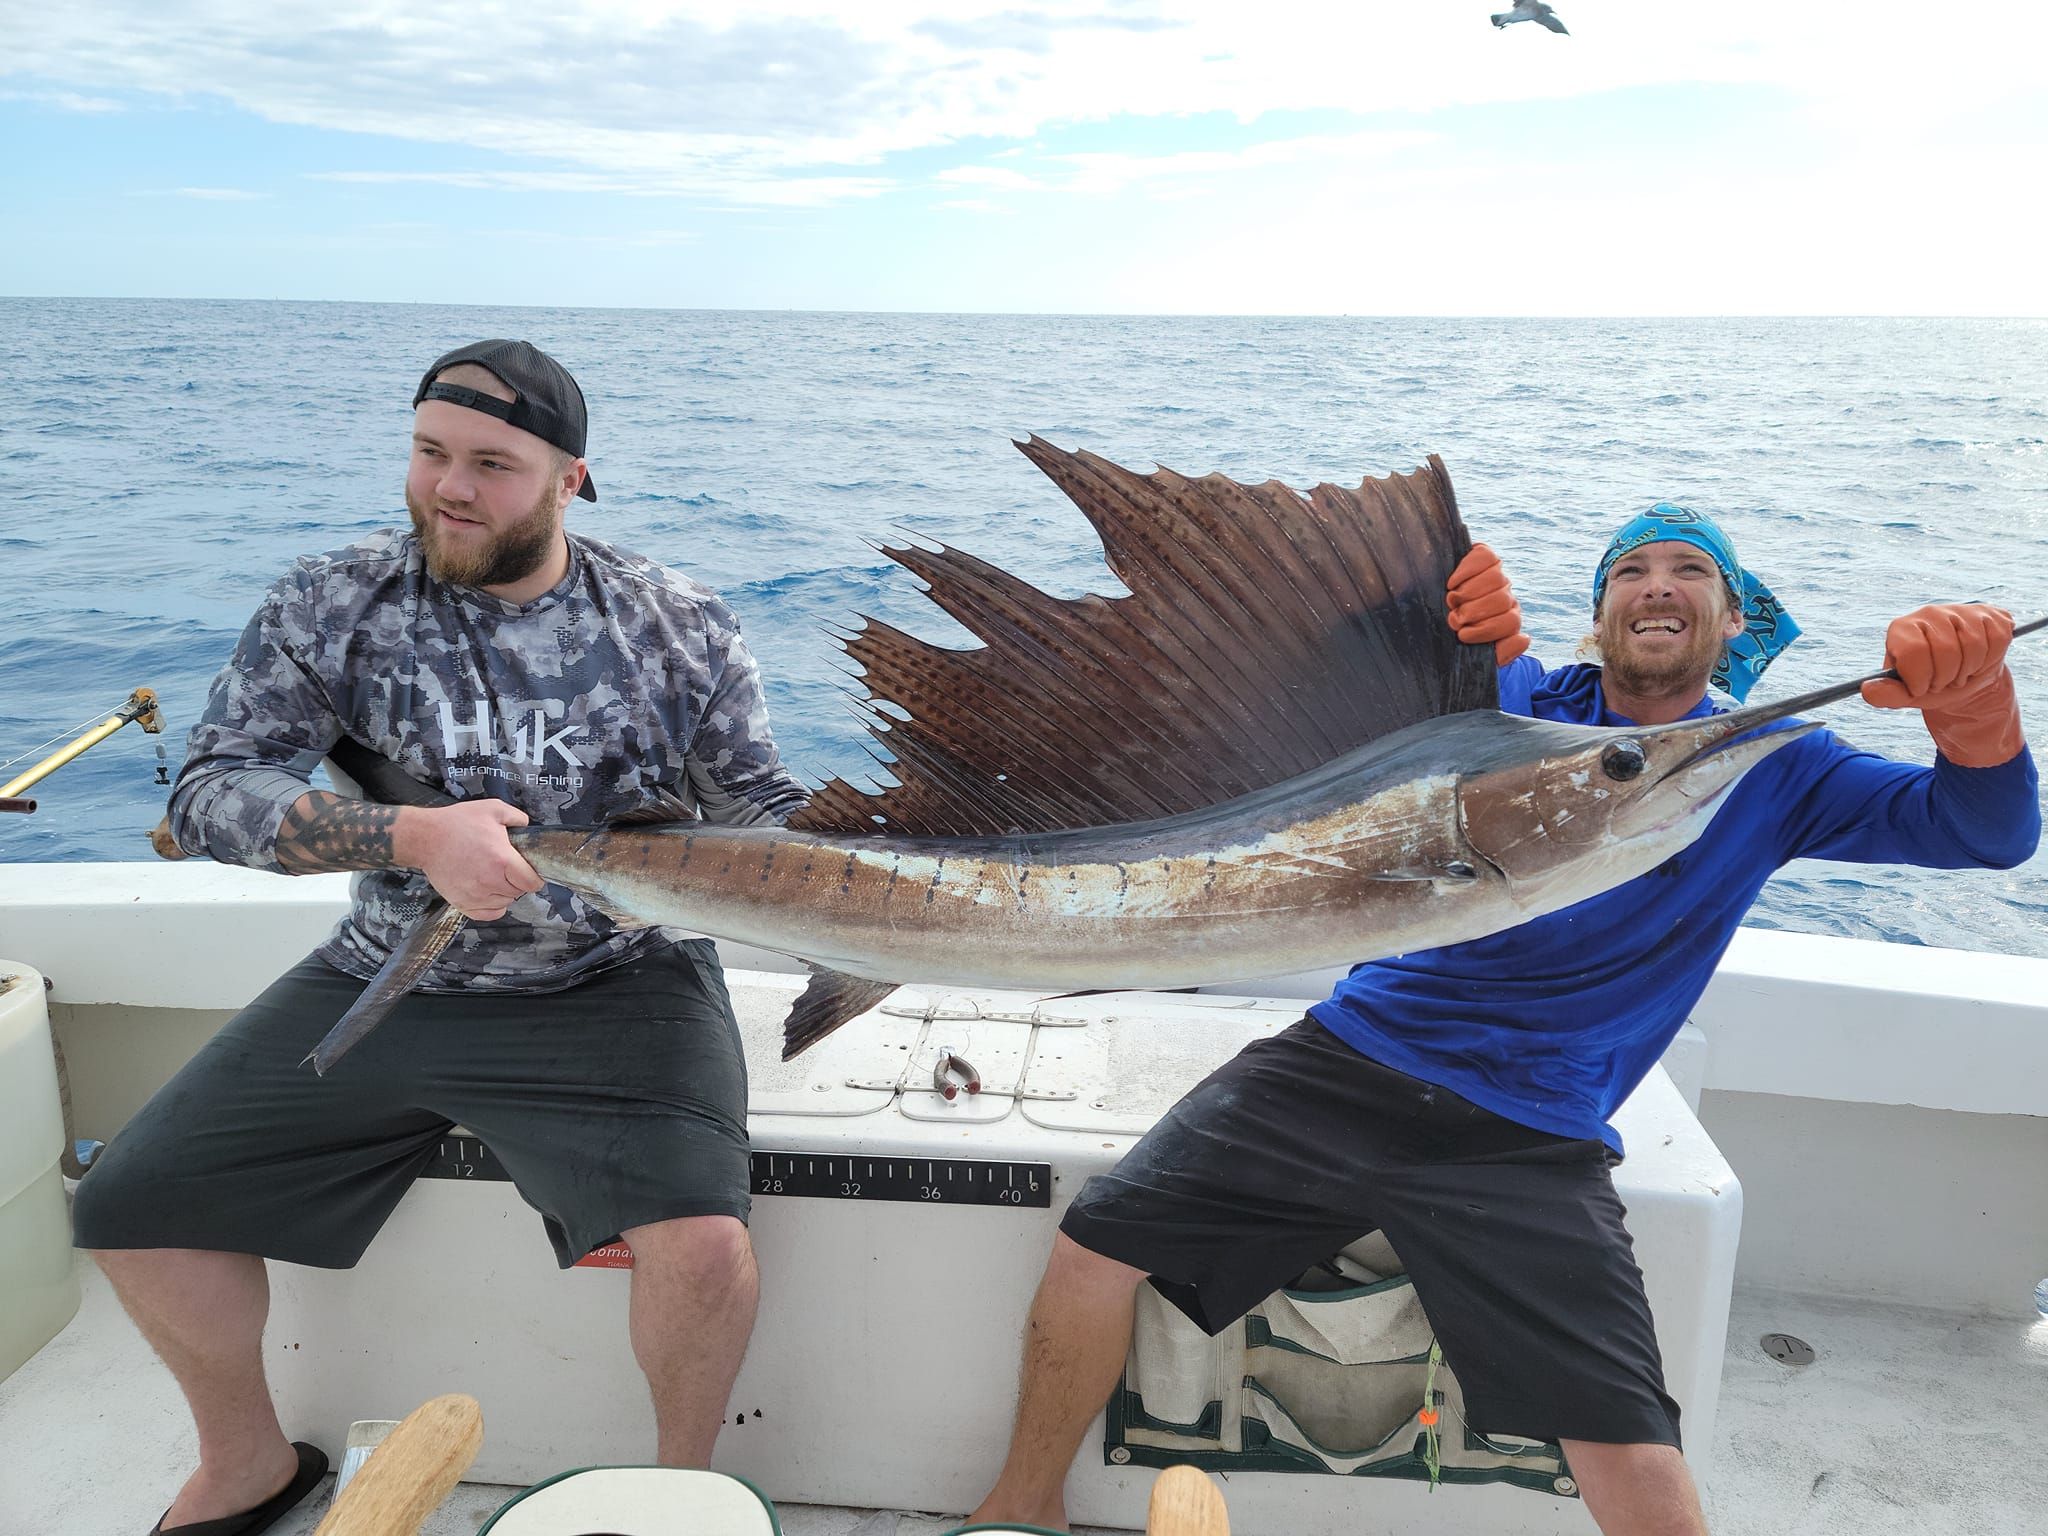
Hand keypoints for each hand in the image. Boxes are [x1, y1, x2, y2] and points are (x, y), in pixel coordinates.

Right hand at [398, 799, 543, 919]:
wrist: (425, 837)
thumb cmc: (456, 823)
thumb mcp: (492, 809)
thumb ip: (517, 817)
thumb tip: (527, 826)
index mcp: (501, 860)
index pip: (531, 882)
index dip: (535, 877)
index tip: (531, 871)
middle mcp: (490, 881)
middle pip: (519, 892)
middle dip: (518, 881)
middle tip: (509, 869)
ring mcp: (475, 895)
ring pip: (505, 903)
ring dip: (505, 892)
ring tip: (495, 876)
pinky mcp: (462, 903)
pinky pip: (488, 914)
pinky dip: (493, 907)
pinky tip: (490, 893)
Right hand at [1447, 543, 1530, 665]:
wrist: (1430, 611)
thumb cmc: (1454, 637)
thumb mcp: (1478, 652)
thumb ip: (1503, 652)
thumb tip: (1523, 638)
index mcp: (1508, 620)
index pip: (1511, 622)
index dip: (1486, 630)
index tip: (1463, 635)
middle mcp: (1505, 596)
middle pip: (1502, 599)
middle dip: (1473, 612)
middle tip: (1455, 618)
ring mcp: (1496, 574)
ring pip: (1496, 578)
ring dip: (1468, 593)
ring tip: (1452, 601)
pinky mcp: (1483, 555)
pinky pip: (1485, 556)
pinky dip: (1466, 570)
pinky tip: (1452, 582)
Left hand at [1862, 603, 2024, 767]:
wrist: (1963, 679)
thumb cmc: (1929, 683)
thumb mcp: (1907, 693)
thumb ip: (1886, 694)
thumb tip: (1867, 690)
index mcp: (1901, 628)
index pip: (1913, 651)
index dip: (1921, 678)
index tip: (1922, 687)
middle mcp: (1927, 613)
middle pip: (1946, 649)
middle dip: (1946, 677)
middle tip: (1943, 681)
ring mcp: (1959, 610)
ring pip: (1973, 645)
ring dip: (1968, 670)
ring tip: (1959, 672)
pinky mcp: (1988, 614)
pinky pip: (1997, 639)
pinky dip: (1989, 659)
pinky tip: (1978, 660)